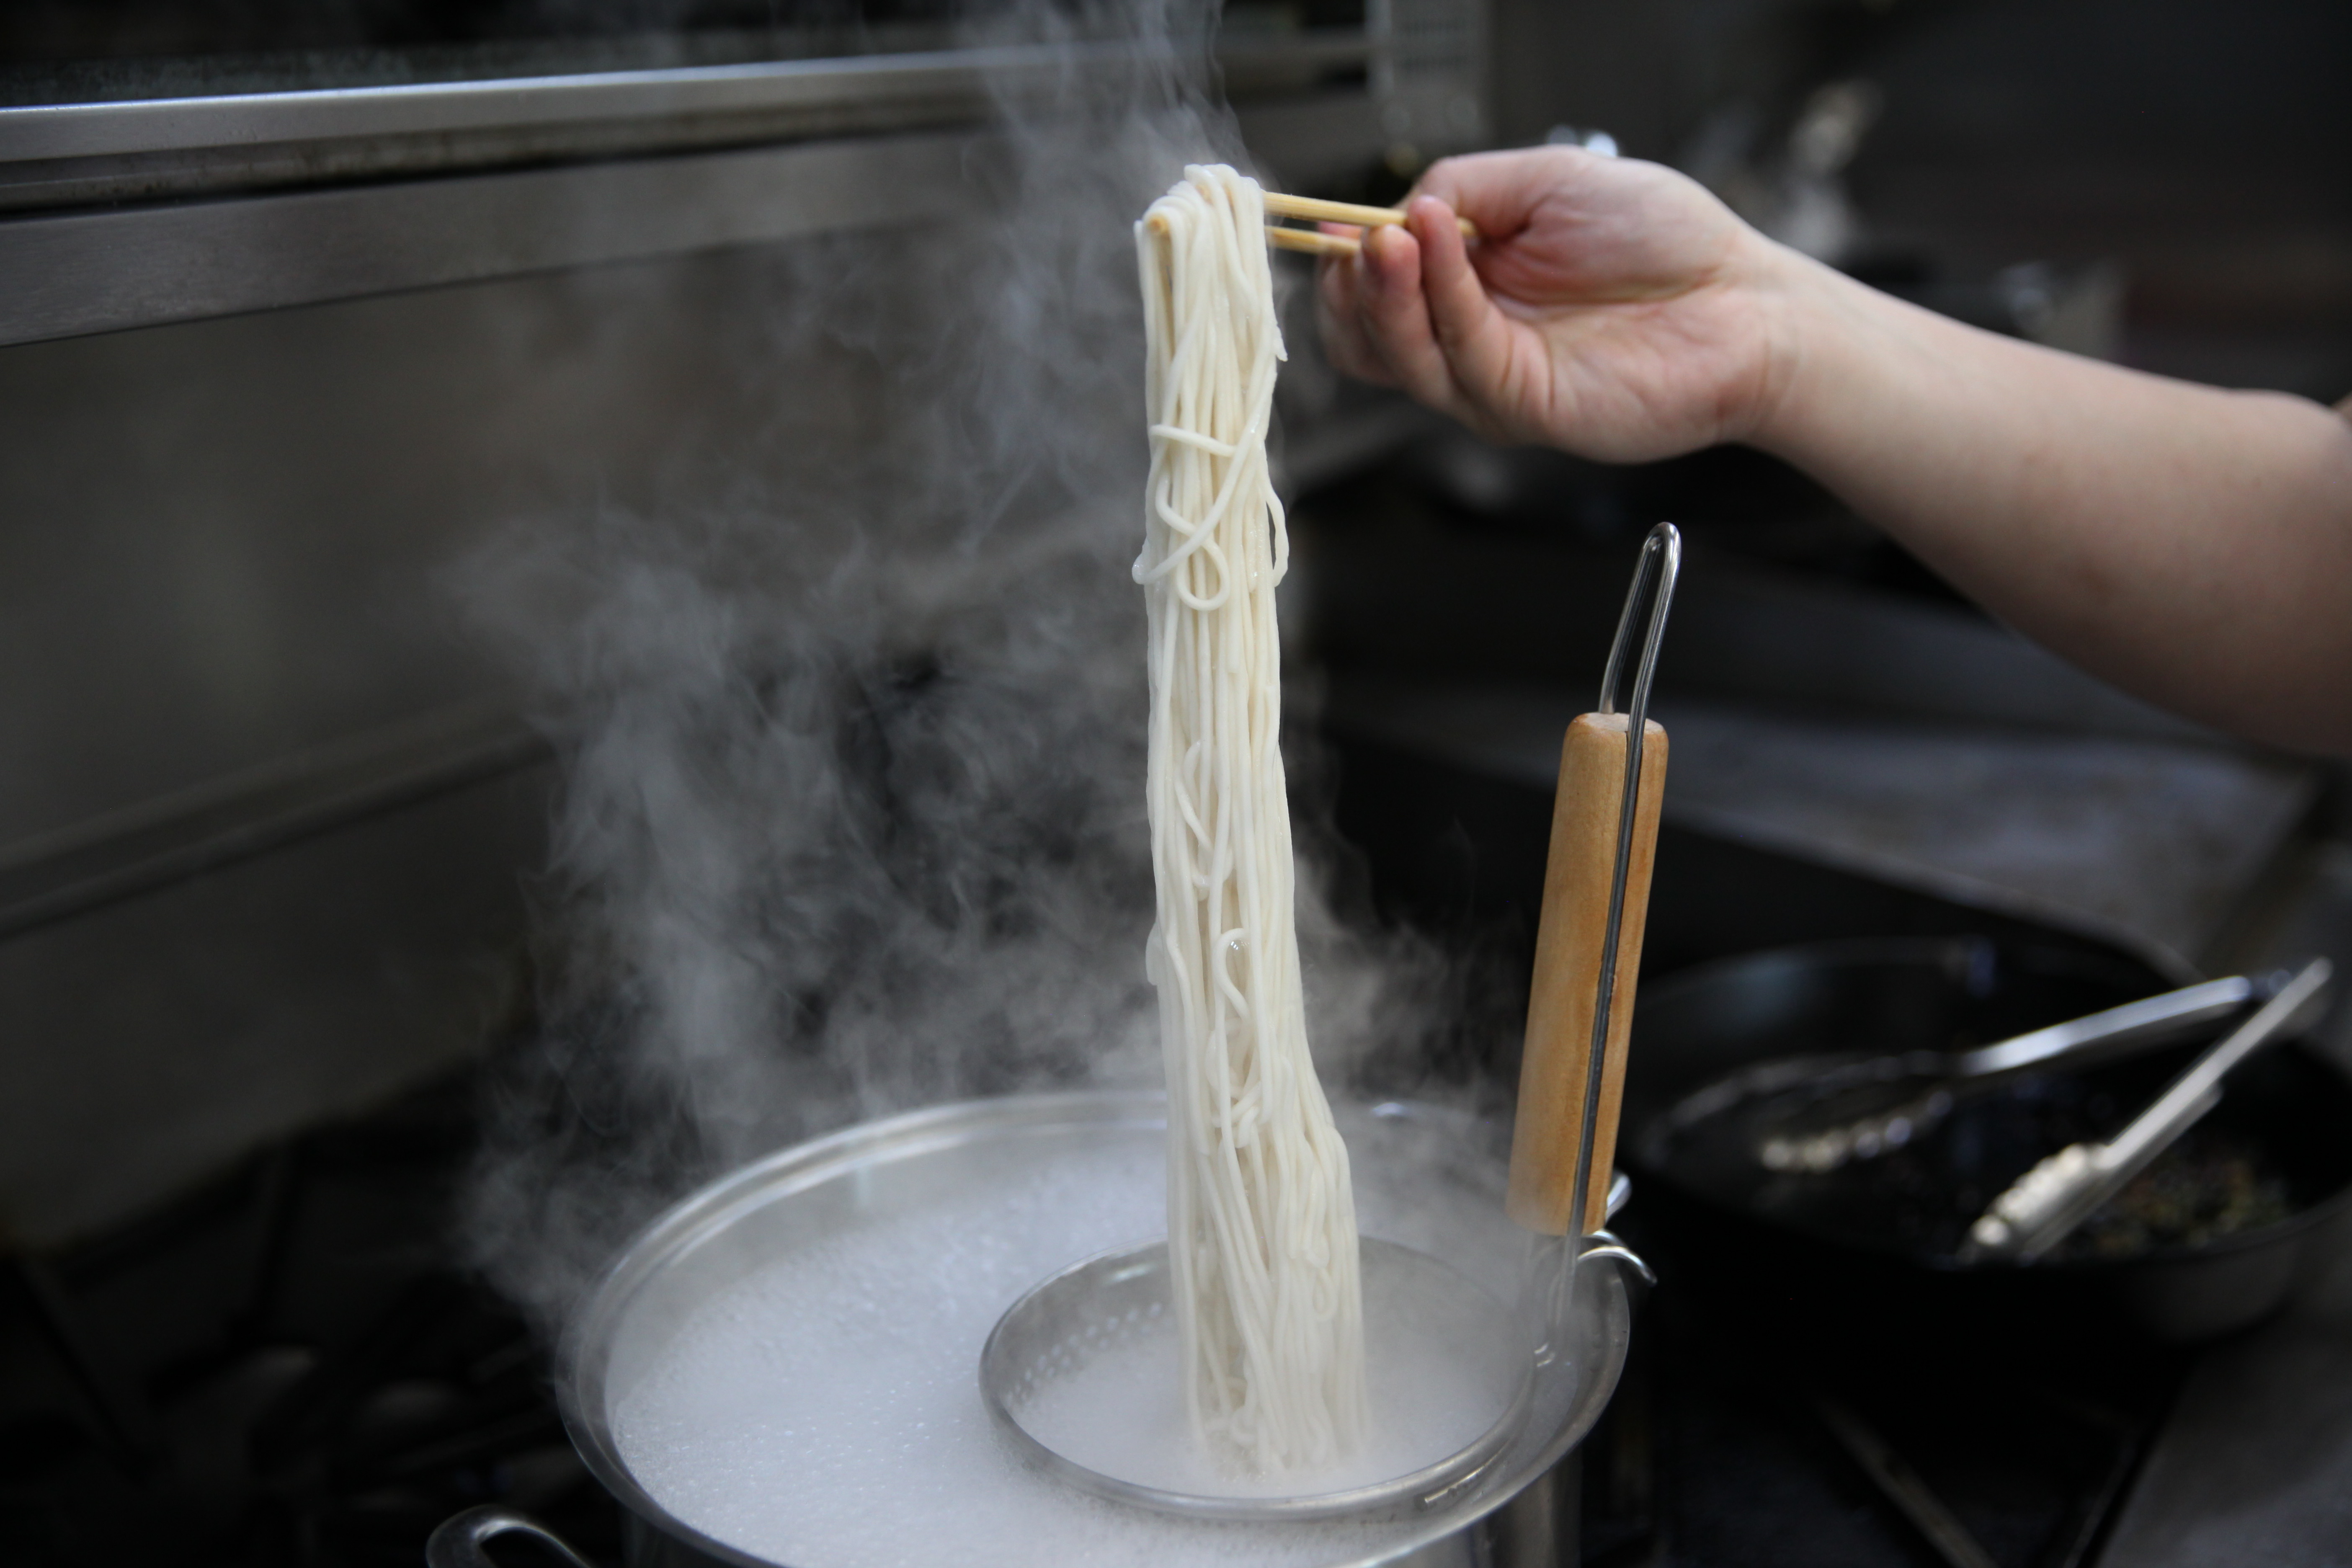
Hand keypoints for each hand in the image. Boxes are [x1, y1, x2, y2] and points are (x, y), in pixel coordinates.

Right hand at [1316, 147, 1795, 461]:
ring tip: (1388, 240)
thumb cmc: (1667, 243)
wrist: (1742, 303)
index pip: (1375, 290)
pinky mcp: (1520, 406)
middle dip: (1347, 290)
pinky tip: (1439, 244)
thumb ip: (1466, 187)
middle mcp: (1470, 338)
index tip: (1331, 224)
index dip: (1345, 261)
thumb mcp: (1549, 178)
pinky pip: (1459, 354)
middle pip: (1364, 339)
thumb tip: (1397, 211)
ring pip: (1395, 358)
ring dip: (1381, 294)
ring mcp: (1491, 380)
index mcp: (1469, 285)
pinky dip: (1440, 295)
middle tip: (1357, 241)